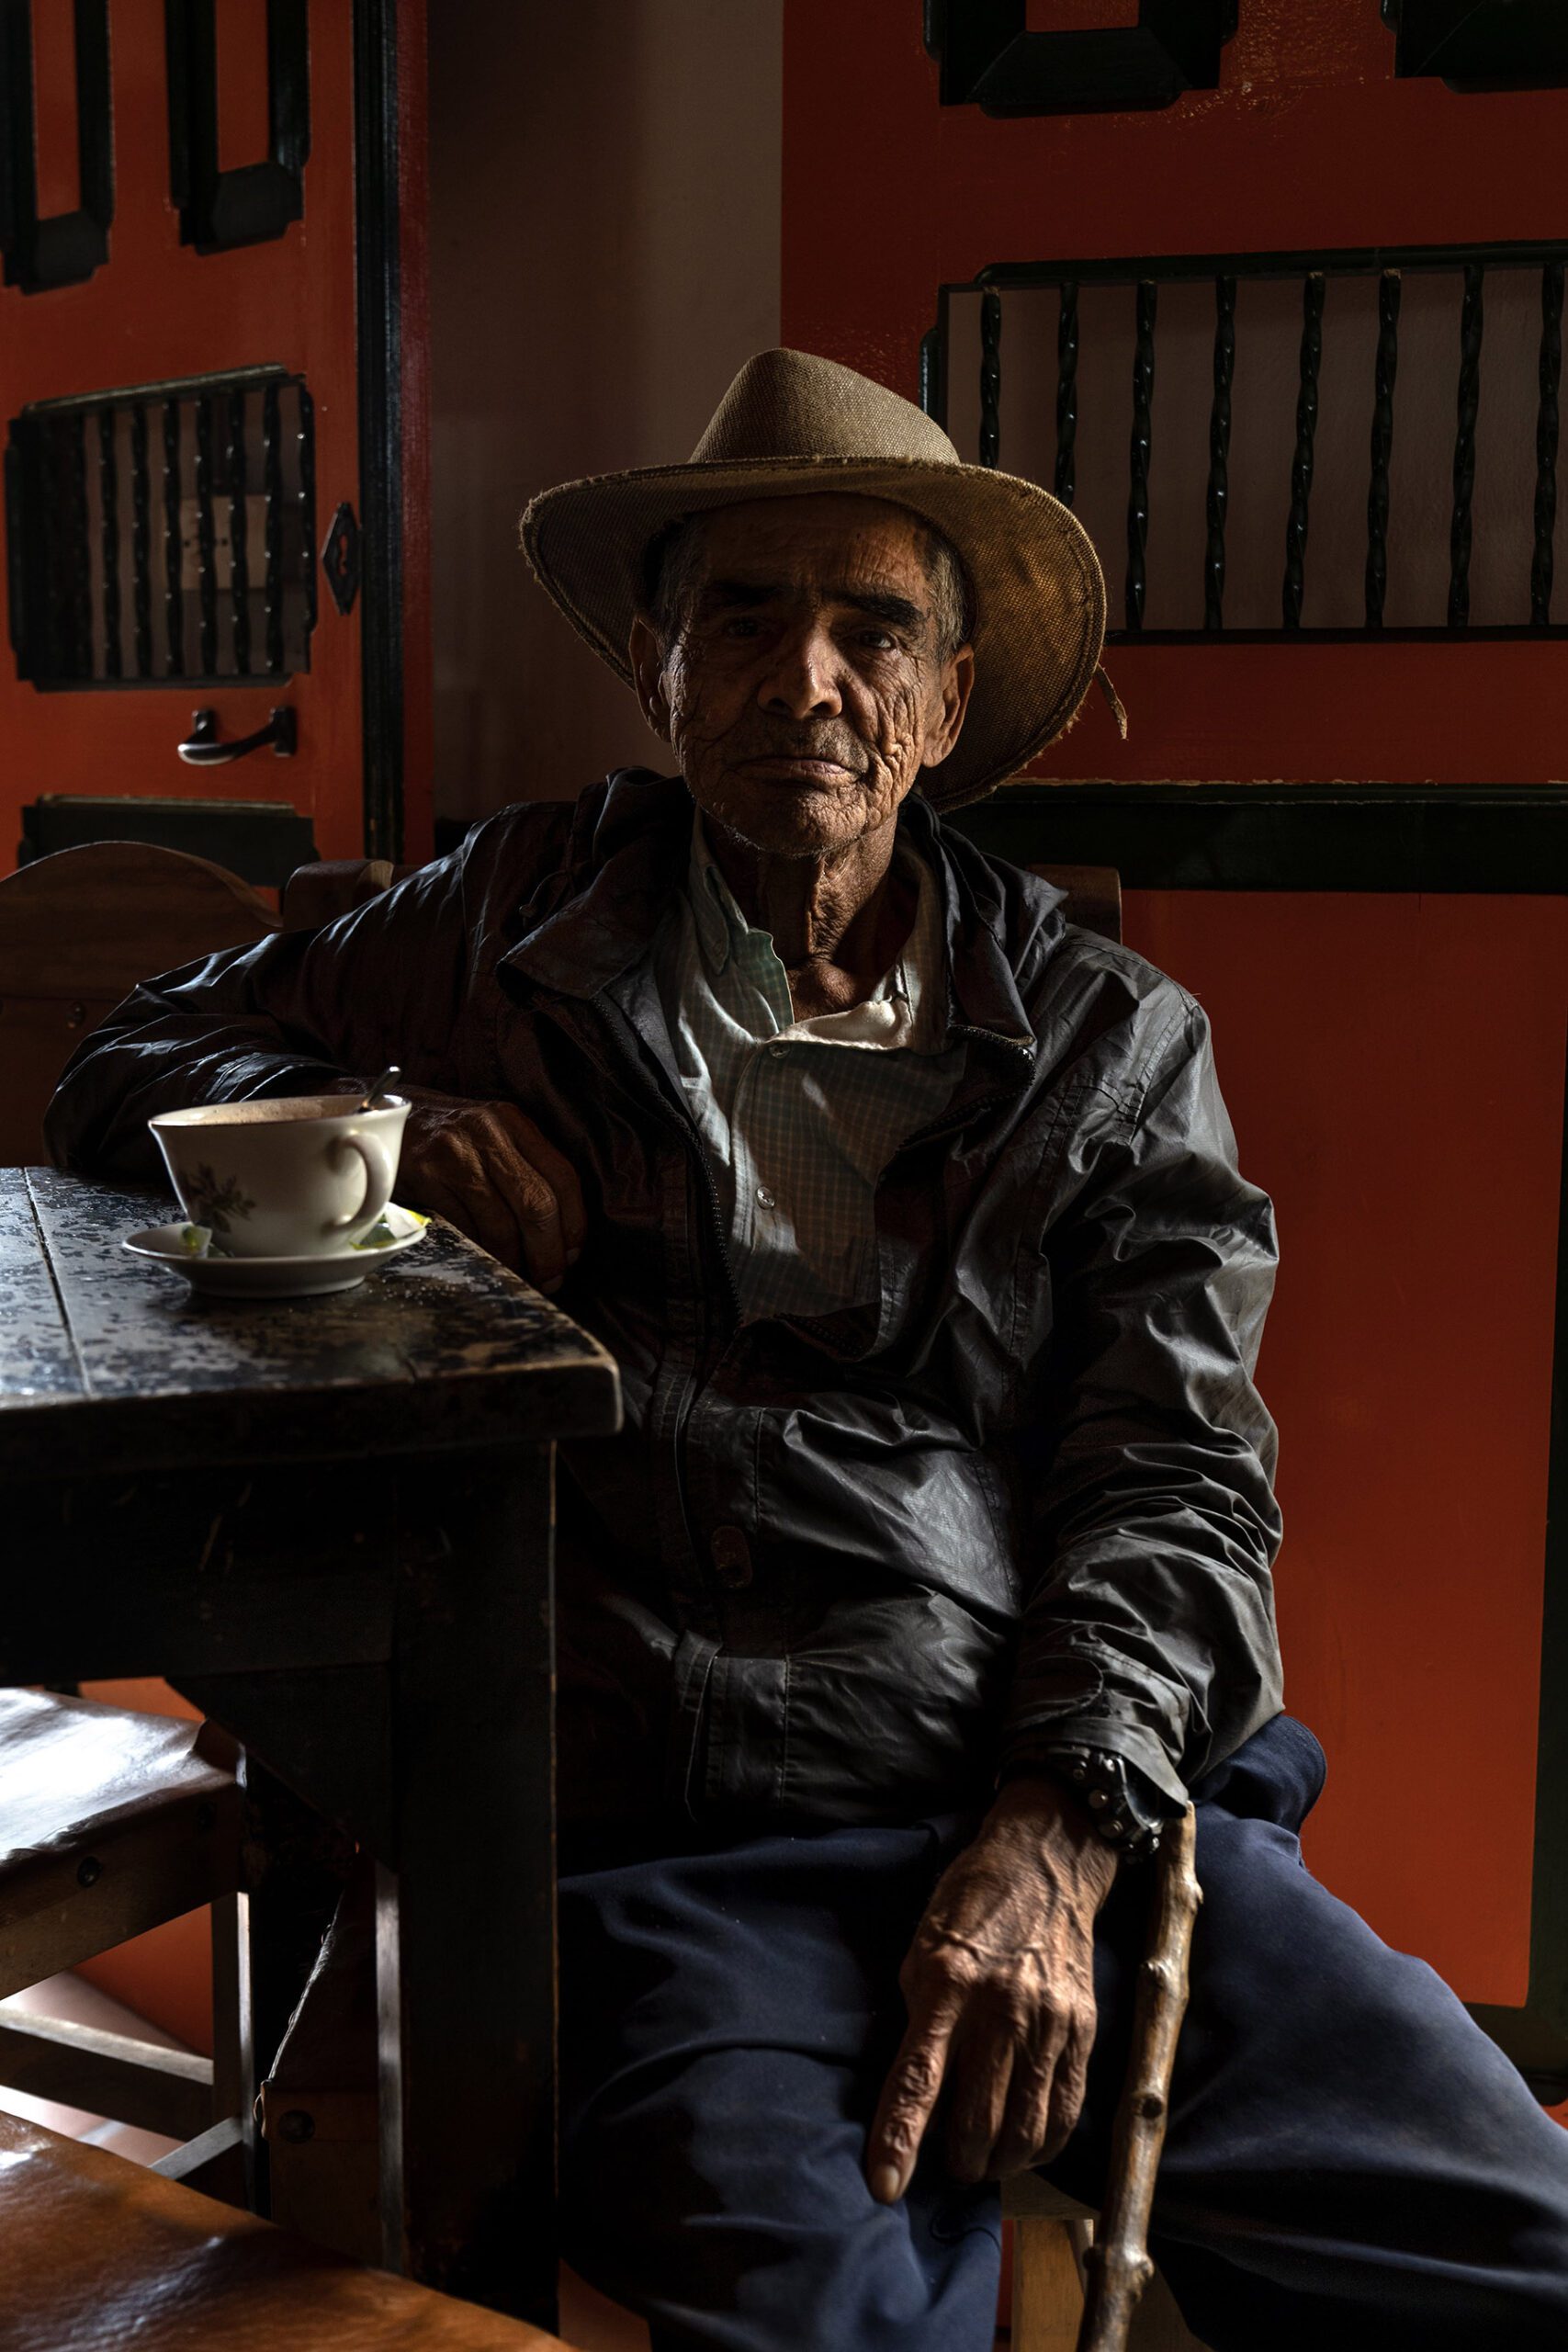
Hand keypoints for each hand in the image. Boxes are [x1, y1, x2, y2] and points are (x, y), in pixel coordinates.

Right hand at [395, 1086, 586, 1291]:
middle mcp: (488, 1133)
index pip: (562, 1177)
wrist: (384, 1121)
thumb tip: (560, 1230)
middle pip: (536, 1203)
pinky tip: (486, 1261)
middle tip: (551, 1278)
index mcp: (513, 1122)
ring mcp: (454, 1154)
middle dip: (549, 1251)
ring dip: (514, 1259)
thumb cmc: (448, 1139)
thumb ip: (524, 1166)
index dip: (574, 1223)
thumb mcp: (490, 1136)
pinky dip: (480, 1252)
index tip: (572, 1254)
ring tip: (519, 1275)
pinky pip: (464, 1228)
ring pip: (500, 1223)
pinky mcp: (425, 1176)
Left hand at [866, 1776, 1116, 2201]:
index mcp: (948, 1983)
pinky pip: (1066, 2111)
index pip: (919, 2080)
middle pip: (977, 2118)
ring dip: (998, 2162)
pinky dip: (1043, 2145)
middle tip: (945, 2165)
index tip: (884, 2187)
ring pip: (1025, 2128)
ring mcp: (1049, 2021)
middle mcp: (1001, 2007)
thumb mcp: (923, 1948)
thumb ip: (921, 2019)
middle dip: (956, 2160)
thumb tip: (918, 2093)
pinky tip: (1026, 2148)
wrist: (1045, 1862)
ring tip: (982, 2163)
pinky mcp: (1084, 2029)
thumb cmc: (970, 1905)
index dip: (899, 2139)